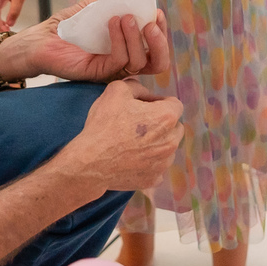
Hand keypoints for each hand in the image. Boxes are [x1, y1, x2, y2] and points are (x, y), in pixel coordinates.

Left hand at [1, 0, 172, 82]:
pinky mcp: (98, 73)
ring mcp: (111, 70)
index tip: (155, 11)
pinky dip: (120, 41)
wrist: (40, 40)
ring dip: (136, 36)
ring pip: (139, 63)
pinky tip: (113, 22)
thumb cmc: (66, 26)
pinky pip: (118, 62)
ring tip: (125, 17)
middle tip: (151, 22)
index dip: (160, 31)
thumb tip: (131, 0)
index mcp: (126, 49)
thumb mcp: (93, 9)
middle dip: (160, 42)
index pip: (154, 48)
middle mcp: (122, 63)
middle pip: (157, 63)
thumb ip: (112, 4)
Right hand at [56, 80, 183, 192]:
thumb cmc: (104, 125)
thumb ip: (136, 86)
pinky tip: (132, 158)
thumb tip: (145, 94)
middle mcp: (171, 141)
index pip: (175, 104)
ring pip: (167, 147)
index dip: (159, 102)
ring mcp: (163, 163)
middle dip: (161, 123)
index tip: (144, 107)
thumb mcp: (117, 90)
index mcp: (166, 117)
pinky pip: (157, 166)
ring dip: (157, 143)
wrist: (91, 161)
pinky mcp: (154, 179)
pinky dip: (149, 162)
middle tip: (139, 124)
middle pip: (175, 127)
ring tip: (134, 142)